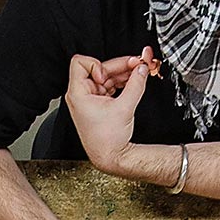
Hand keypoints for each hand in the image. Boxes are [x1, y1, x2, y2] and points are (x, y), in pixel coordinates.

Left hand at [64, 53, 151, 172]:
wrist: (110, 157)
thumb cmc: (108, 140)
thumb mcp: (125, 107)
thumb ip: (136, 84)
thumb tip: (141, 69)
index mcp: (78, 93)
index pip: (80, 62)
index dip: (97, 64)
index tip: (108, 75)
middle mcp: (81, 94)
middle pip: (99, 68)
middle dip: (119, 66)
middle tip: (138, 64)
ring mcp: (89, 98)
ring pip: (106, 76)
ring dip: (123, 73)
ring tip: (139, 73)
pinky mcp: (98, 102)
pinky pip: (109, 85)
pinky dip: (121, 82)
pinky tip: (133, 81)